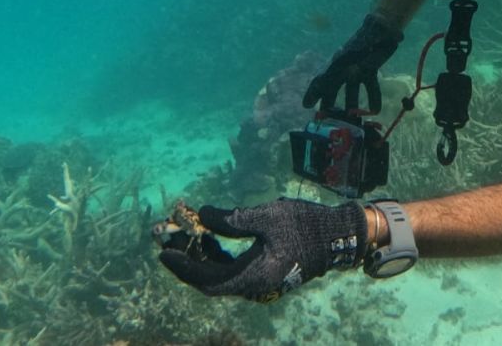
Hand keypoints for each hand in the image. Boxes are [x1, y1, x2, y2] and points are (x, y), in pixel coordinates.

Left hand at [158, 198, 367, 302]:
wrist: (338, 236)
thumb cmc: (306, 224)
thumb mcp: (268, 216)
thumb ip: (233, 219)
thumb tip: (203, 215)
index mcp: (253, 276)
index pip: (207, 281)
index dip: (183, 268)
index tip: (164, 252)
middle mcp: (253, 286)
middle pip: (210, 280)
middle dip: (188, 259)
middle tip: (170, 238)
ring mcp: (258, 282)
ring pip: (220, 275)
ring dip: (201, 256)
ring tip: (187, 233)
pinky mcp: (263, 274)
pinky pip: (232, 270)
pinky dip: (217, 256)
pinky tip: (210, 238)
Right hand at [301, 14, 402, 112]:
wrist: (382, 28)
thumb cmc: (368, 37)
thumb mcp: (361, 50)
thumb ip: (357, 62)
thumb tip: (352, 72)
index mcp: (337, 62)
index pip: (321, 79)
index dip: (313, 92)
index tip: (306, 106)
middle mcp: (344, 68)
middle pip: (333, 88)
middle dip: (329, 104)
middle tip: (327, 120)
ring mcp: (356, 70)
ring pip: (350, 91)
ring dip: (351, 105)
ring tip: (353, 120)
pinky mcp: (370, 71)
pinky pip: (369, 86)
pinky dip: (373, 98)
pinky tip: (376, 110)